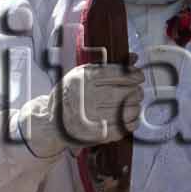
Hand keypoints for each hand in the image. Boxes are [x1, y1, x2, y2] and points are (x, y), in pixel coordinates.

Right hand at [21, 62, 141, 160]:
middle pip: (122, 93)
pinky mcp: (93, 134)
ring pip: (124, 110)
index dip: (132, 74)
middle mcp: (85, 96)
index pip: (115, 74)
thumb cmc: (70, 95)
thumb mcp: (82, 75)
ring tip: (135, 105)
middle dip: (136, 92)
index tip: (139, 76)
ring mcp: (89, 116)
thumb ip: (108, 66)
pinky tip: (133, 119)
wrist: (52, 122)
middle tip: (138, 92)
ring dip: (135, 107)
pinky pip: (120, 128)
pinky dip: (131, 123)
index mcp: (83, 79)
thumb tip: (134, 57)